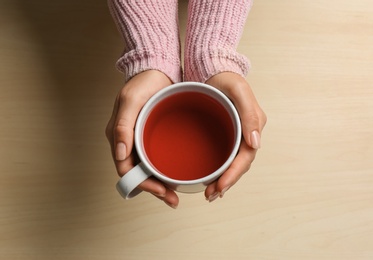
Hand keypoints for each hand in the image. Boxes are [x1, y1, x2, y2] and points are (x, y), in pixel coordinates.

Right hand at [105, 70, 179, 208]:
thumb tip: (119, 153)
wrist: (157, 70)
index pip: (126, 170)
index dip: (143, 185)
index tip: (161, 191)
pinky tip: (177, 176)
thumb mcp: (131, 101)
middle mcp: (128, 143)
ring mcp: (140, 141)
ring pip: (148, 170)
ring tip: (177, 194)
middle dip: (154, 190)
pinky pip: (156, 159)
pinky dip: (164, 171)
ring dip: (160, 184)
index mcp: (118, 137)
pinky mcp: (152, 137)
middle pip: (138, 175)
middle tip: (173, 199)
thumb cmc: (142, 83)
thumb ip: (123, 126)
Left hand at [204, 72, 266, 201]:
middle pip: (239, 165)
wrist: (214, 71)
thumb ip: (249, 114)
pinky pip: (224, 156)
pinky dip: (218, 170)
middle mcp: (246, 134)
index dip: (234, 174)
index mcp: (253, 127)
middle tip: (210, 195)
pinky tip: (209, 178)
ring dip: (222, 180)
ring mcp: (236, 136)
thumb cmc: (227, 79)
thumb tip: (255, 143)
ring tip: (209, 193)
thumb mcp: (239, 91)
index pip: (246, 157)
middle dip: (226, 182)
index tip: (220, 187)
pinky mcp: (225, 135)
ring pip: (232, 164)